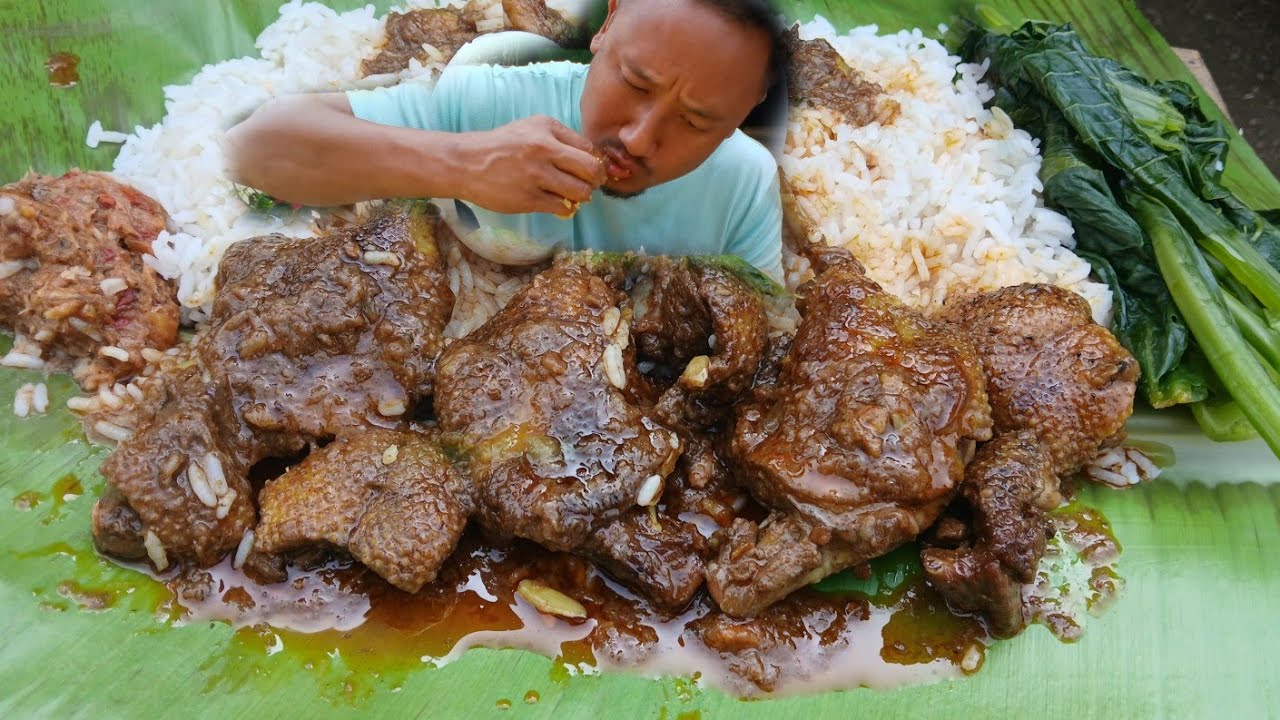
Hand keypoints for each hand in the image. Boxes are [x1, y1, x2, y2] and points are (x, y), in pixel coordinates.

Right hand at [457, 116, 606, 216]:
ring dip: (582, 196)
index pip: (588, 147)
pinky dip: (566, 208)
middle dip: (596, 180)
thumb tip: (591, 158)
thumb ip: (560, 138)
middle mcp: (544, 149)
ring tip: (572, 194)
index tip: (590, 169)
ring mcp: (536, 176)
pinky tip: (558, 203)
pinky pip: (563, 207)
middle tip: (590, 184)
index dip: (595, 161)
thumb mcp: (530, 128)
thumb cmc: (501, 146)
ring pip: (581, 192)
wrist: (467, 163)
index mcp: (547, 128)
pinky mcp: (529, 198)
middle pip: (591, 170)